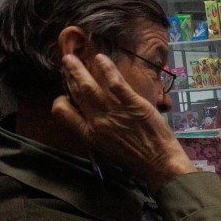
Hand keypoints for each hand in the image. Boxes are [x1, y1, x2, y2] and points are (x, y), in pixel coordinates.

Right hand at [51, 52, 193, 190]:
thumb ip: (94, 131)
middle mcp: (98, 122)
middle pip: (77, 93)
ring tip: (72, 57)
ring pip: (90, 86)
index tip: (65, 94)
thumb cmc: (135, 159)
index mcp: (90, 135)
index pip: (63, 113)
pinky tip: (101, 58)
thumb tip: (88, 113)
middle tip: (66, 61)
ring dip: (79, 69)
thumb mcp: (106, 150)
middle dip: (69, 75)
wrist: (159, 163)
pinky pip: (116, 83)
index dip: (60, 101)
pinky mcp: (133, 104)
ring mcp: (115, 112)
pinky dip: (107, 69)